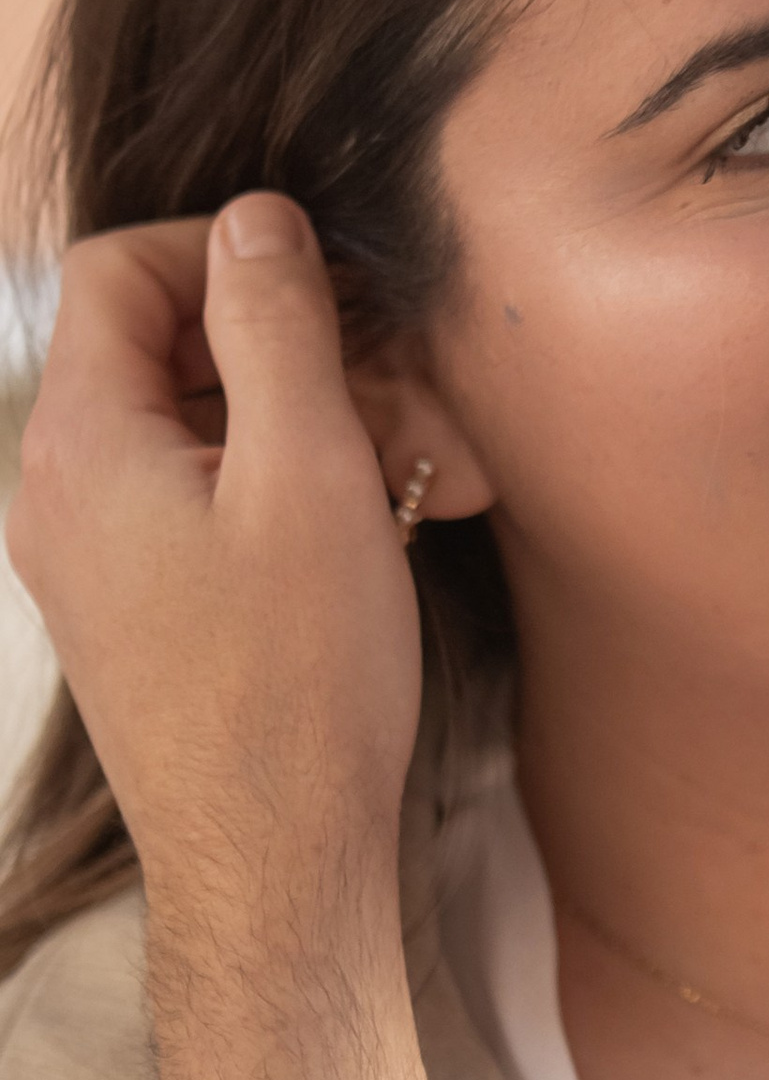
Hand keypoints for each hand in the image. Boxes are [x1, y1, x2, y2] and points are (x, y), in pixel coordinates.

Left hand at [6, 200, 421, 907]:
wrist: (270, 859)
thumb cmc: (298, 679)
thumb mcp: (308, 469)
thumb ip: (274, 326)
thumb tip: (256, 220)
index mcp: (80, 441)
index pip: (118, 267)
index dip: (228, 252)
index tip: (330, 291)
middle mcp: (55, 489)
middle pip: (156, 342)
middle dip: (283, 341)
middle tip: (391, 383)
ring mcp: (85, 552)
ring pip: (187, 421)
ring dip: (294, 414)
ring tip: (401, 461)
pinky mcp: (127, 602)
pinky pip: (192, 493)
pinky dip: (274, 480)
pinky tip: (363, 520)